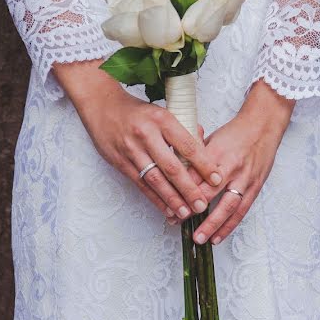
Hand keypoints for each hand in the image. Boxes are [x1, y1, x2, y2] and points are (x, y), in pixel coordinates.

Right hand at [52, 59, 222, 222]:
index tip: (217, 179)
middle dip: (188, 189)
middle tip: (202, 205)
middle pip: (171, 167)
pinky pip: (141, 184)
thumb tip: (204, 143)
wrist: (102, 106)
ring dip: (171, 199)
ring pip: (155, 180)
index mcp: (162, 120)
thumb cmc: (137, 111)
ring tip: (185, 213)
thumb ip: (183, 128)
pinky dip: (155, 199)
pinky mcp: (121, 162)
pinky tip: (166, 209)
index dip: (204, 164)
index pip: (188, 145)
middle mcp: (146, 135)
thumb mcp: (162, 111)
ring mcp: (132, 150)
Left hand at [188, 79, 294, 243]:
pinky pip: (241, 210)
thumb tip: (172, 171)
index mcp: (215, 153)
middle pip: (208, 192)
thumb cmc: (234, 133)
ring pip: (227, 206)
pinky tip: (218, 237)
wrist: (263, 126)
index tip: (167, 205)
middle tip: (176, 222)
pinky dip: (229, 226)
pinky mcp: (255, 187)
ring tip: (199, 238)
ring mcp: (245, 178)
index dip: (179, 192)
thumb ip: (193, 156)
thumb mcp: (209, 138)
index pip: (193, 176)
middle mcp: (230, 166)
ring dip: (212, 225)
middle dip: (192, 210)